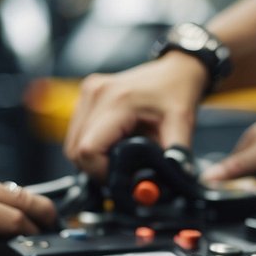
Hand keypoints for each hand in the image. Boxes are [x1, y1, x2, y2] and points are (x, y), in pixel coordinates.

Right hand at [64, 53, 208, 179]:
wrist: (175, 71)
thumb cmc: (178, 95)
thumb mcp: (182, 125)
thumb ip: (175, 156)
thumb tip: (166, 184)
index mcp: (118, 101)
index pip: (88, 150)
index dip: (102, 173)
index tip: (123, 180)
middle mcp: (96, 93)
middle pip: (76, 150)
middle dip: (96, 170)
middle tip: (122, 175)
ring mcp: (87, 93)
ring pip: (72, 144)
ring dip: (92, 159)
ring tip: (120, 159)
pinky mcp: (85, 96)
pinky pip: (77, 134)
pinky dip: (91, 147)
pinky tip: (114, 145)